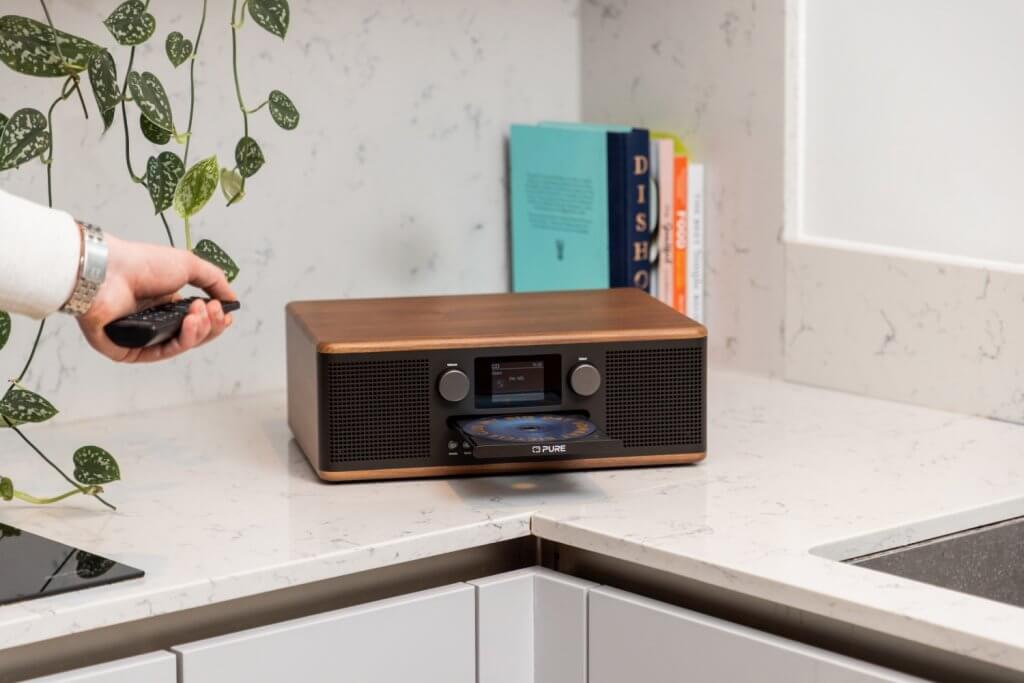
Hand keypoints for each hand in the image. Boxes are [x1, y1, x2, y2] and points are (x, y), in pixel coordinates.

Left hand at [77, 233, 236, 361]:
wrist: (107, 269)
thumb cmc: (141, 262)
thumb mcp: (189, 265)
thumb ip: (214, 281)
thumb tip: (232, 299)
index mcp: (166, 303)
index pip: (197, 320)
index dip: (215, 320)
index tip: (227, 314)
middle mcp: (154, 321)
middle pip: (193, 336)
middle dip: (210, 325)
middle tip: (214, 310)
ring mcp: (140, 337)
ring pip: (179, 346)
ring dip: (198, 332)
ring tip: (200, 313)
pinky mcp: (126, 351)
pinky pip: (158, 354)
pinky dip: (180, 343)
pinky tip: (189, 325)